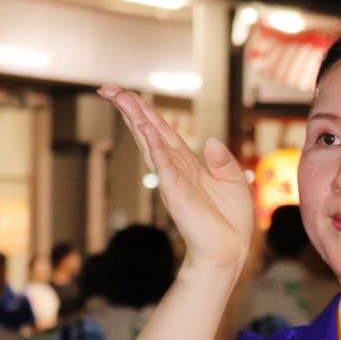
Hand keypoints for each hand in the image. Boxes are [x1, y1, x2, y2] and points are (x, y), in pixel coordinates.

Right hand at [99, 85, 253, 277]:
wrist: (227, 251)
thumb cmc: (229, 223)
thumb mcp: (233, 182)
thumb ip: (222, 160)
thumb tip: (209, 141)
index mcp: (186, 164)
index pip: (162, 132)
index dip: (146, 113)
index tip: (127, 95)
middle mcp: (174, 168)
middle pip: (148, 131)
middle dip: (130, 109)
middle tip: (108, 88)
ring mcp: (172, 179)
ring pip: (150, 142)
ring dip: (136, 119)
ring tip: (121, 98)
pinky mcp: (176, 192)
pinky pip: (164, 163)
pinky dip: (154, 145)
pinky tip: (144, 128)